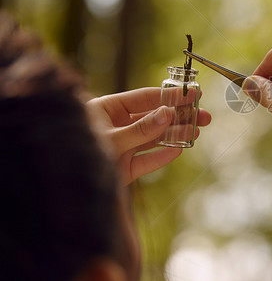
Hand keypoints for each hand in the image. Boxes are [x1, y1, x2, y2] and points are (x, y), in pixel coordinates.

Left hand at [86, 87, 210, 183]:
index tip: (194, 93)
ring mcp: (121, 147)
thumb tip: (168, 113)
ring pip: (154, 138)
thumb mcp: (110, 138)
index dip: (171, 96)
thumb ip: (140, 128)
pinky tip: (178, 151)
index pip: (146, 98)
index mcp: (109, 108)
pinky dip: (161, 157)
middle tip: (204, 116)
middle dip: (180, 117)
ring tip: (196, 133)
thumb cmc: (76, 152)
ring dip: (175, 135)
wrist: (59, 186)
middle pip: (155, 118)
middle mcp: (117, 125)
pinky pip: (146, 161)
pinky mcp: (123, 168)